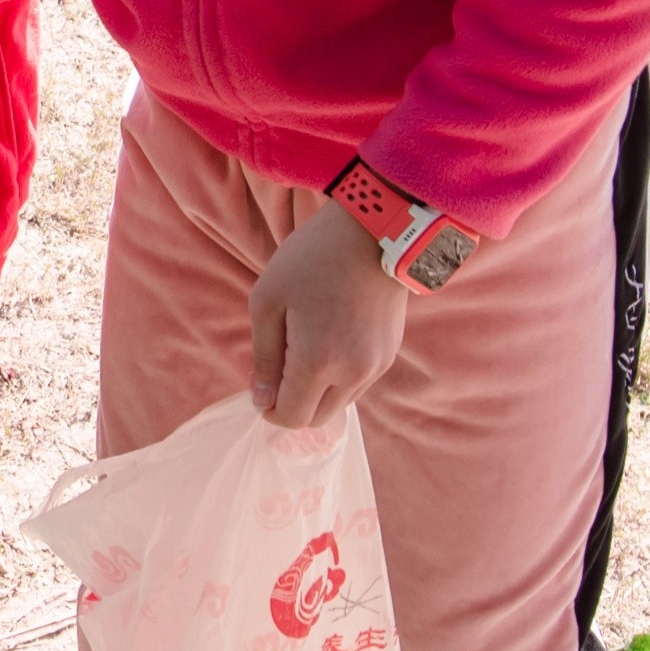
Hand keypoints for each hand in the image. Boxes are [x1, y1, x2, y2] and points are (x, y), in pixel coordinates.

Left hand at [247, 202, 412, 429]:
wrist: (373, 232)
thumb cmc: (310, 260)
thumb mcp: (268, 301)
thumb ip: (264, 357)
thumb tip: (262, 401)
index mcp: (318, 361)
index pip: (292, 417)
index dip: (270, 409)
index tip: (259, 385)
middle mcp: (353, 373)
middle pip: (317, 418)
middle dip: (292, 404)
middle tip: (277, 368)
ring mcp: (376, 365)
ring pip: (340, 403)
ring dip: (317, 391)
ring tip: (302, 348)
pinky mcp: (390, 354)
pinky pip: (358, 384)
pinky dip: (338, 377)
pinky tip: (328, 340)